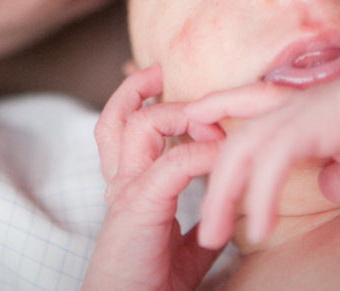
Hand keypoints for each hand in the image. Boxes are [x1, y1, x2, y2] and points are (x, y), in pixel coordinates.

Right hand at [83, 66, 225, 290]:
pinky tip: (222, 154)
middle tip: (162, 71)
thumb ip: (197, 224)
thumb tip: (223, 217)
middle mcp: (120, 183)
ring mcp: (126, 191)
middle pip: (116, 117)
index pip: (121, 130)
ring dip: (176, 112)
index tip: (162, 82)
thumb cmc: (150, 283)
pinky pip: (173, 163)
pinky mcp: (139, 206)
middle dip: (139, 87)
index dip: (136, 100)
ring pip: (138, 126)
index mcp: (128, 187)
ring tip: (205, 113)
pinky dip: (202, 152)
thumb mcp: (182, 248)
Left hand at [185, 57, 339, 248]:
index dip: (218, 149)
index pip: (244, 125)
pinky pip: (272, 161)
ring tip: (212, 236)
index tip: (206, 186)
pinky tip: (256, 228)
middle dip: (210, 185)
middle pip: (231, 144)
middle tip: (201, 229)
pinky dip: (258, 195)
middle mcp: (293, 107)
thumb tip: (326, 186)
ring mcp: (302, 110)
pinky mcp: (315, 120)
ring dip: (222, 196)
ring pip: (240, 151)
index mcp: (302, 112)